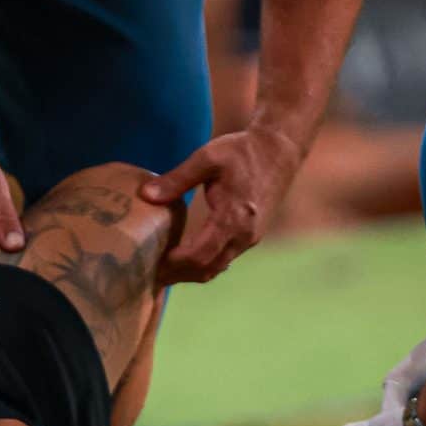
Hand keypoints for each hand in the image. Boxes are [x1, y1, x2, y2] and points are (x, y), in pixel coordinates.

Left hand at [139, 125, 301, 283]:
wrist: (280, 150)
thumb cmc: (242, 151)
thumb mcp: (207, 158)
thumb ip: (177, 179)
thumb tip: (146, 195)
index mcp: (233, 217)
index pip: (200, 254)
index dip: (174, 264)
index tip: (151, 262)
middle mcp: (244, 235)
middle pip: (207, 268)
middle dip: (178, 274)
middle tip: (150, 274)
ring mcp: (250, 238)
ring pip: (216, 267)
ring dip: (190, 273)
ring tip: (163, 270)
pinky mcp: (252, 236)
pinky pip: (224, 259)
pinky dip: (203, 264)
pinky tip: (185, 259)